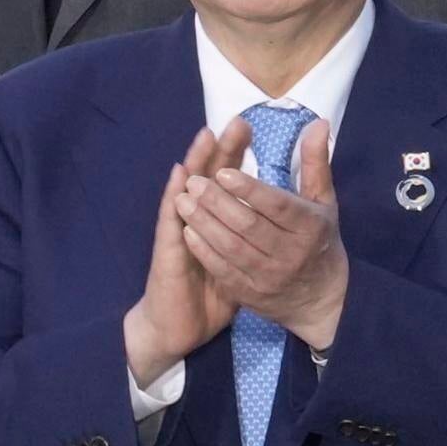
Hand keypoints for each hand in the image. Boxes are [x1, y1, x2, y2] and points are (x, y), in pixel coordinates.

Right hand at [123, 120, 245, 383]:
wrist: (181, 325)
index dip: (234, 154)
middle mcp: (194, 220)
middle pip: (207, 177)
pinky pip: (170, 220)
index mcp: (215, 221)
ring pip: (187, 191)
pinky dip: (173, 196)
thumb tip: (278, 216)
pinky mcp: (168, 250)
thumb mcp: (243, 259)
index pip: (225, 180)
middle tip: (234, 120)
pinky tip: (181, 177)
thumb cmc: (212, 290)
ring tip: (207, 135)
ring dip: (196, 163)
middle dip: (221, 149)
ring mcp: (178, 233)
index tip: (247, 126)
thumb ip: (256, 233)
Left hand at [178, 119, 349, 349]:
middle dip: (217, 202)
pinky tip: (187, 231)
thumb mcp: (323, 202)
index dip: (249, 189)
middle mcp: (291, 253)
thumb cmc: (320, 240)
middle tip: (194, 182)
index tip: (223, 171)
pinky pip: (222, 269)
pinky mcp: (251, 293)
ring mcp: (269, 276)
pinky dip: (203, 249)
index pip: (277, 205)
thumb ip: (315, 163)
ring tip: (183, 200)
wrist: (322, 299)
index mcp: (311, 228)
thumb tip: (317, 122)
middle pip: (248, 225)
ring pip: (230, 247)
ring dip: (203, 223)